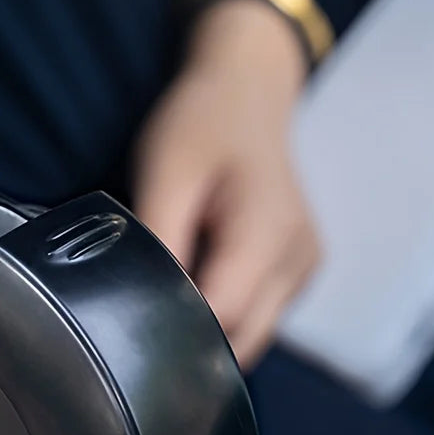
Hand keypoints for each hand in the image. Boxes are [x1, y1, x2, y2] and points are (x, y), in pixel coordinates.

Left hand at [133, 0, 319, 368]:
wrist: (246, 92)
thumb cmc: (200, 124)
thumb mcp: (165, 175)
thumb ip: (158, 243)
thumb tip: (143, 307)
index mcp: (269, 236)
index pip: (222, 318)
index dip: (173, 329)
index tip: (128, 322)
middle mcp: (299, 263)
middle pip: (242, 341)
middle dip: (190, 342)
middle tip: (137, 321)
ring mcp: (304, 270)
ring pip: (251, 336)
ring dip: (209, 330)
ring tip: (164, 296)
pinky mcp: (298, 271)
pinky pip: (258, 315)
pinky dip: (225, 314)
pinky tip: (192, 283)